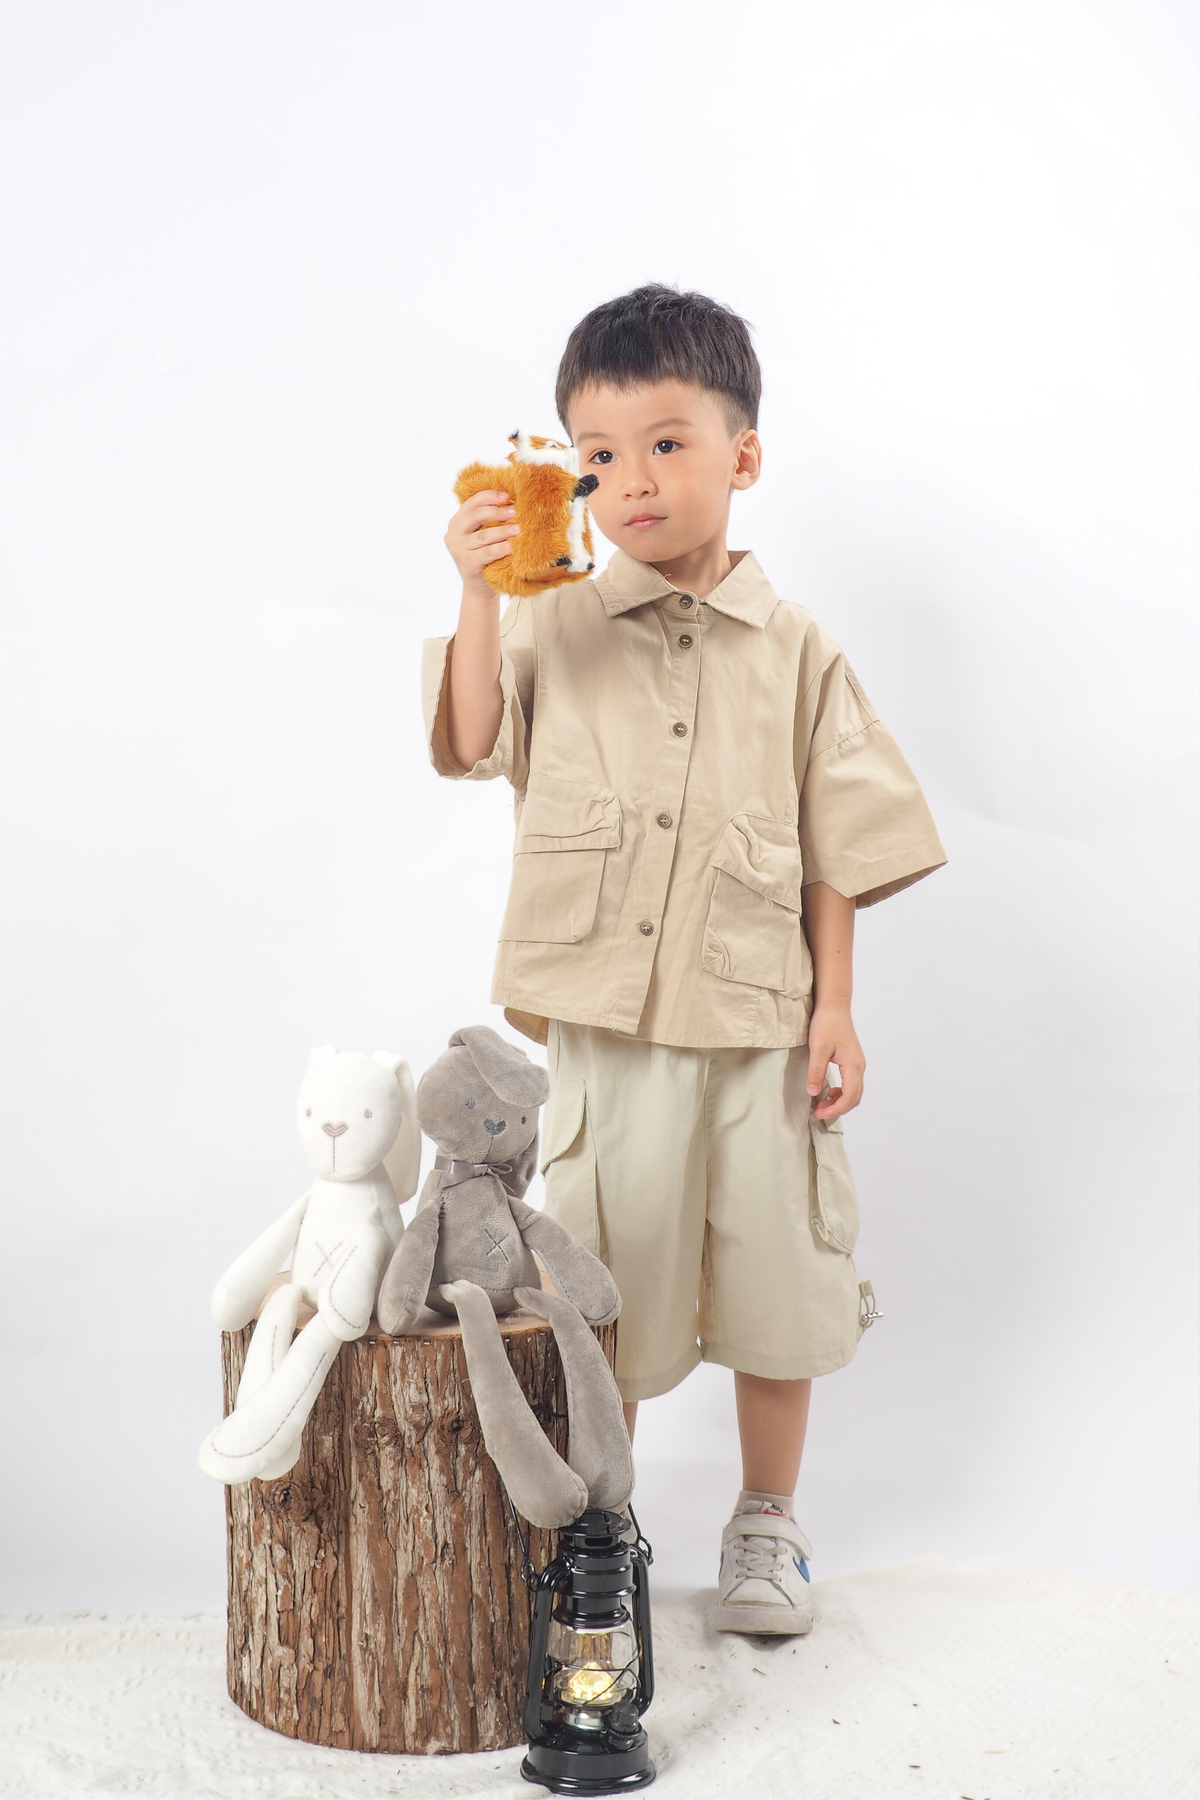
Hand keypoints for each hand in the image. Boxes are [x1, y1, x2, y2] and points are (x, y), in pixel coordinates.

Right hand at [444, 489, 519, 600]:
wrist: (479, 588)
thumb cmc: (485, 556)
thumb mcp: (482, 535)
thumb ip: (487, 520)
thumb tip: (511, 501)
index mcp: (456, 523)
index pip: (471, 503)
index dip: (489, 496)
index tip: (507, 496)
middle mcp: (453, 535)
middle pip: (474, 516)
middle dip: (496, 512)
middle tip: (515, 511)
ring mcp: (459, 550)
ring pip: (483, 535)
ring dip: (502, 531)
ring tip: (518, 529)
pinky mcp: (468, 564)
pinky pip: (488, 553)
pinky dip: (502, 548)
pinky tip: (513, 546)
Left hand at [805, 1003, 864, 1119]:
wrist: (834, 1006)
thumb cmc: (827, 1024)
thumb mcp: (818, 1048)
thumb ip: (816, 1071)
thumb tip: (813, 1093)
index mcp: (853, 1065)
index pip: (850, 1096)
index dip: (836, 1109)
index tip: (820, 1114)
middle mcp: (859, 1066)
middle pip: (855, 1098)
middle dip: (837, 1109)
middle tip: (818, 1112)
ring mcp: (857, 1064)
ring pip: (854, 1092)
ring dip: (840, 1102)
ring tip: (821, 1104)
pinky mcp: (852, 1061)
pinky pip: (851, 1084)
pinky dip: (841, 1093)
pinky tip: (828, 1091)